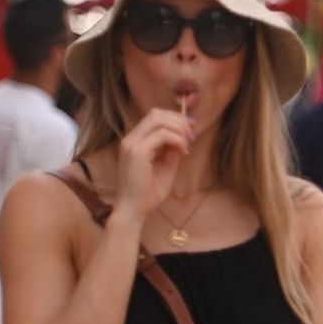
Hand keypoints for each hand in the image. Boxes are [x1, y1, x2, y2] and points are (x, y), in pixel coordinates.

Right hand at [114, 106, 194, 223]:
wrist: (134, 210)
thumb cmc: (148, 193)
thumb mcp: (165, 167)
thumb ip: (172, 150)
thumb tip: (184, 136)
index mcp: (134, 141)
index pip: (154, 117)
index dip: (175, 118)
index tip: (191, 128)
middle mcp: (130, 139)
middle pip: (156, 113)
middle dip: (178, 120)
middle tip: (192, 134)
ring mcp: (132, 144)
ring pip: (159, 119)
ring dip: (179, 128)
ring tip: (188, 143)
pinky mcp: (138, 152)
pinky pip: (162, 135)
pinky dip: (177, 139)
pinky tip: (183, 151)